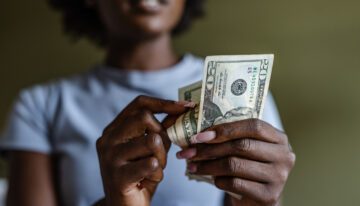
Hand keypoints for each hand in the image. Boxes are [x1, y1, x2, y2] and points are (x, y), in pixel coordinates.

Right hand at [96, 95, 190, 205]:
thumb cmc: (140, 175)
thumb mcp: (150, 149)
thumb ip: (160, 130)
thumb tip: (181, 109)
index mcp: (114, 129)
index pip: (139, 103)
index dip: (164, 102)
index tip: (187, 106)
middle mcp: (107, 139)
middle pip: (145, 117)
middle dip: (162, 135)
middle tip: (161, 153)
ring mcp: (110, 158)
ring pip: (151, 141)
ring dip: (162, 158)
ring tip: (155, 169)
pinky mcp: (118, 176)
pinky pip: (152, 164)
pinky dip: (158, 174)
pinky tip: (149, 180)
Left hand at [177, 119, 294, 205]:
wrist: (260, 199)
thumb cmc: (249, 168)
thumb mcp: (247, 150)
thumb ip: (232, 138)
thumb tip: (198, 133)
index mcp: (279, 138)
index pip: (253, 126)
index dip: (225, 129)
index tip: (200, 135)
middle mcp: (284, 155)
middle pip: (242, 146)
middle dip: (210, 149)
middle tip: (189, 152)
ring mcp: (279, 176)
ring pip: (235, 165)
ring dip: (208, 165)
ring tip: (192, 167)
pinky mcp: (269, 195)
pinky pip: (236, 184)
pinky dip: (219, 181)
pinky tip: (212, 179)